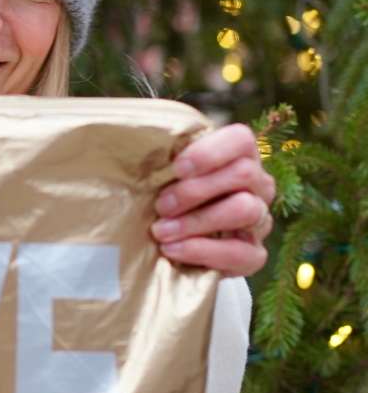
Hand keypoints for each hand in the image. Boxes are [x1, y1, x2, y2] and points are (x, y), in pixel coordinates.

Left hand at [150, 123, 274, 277]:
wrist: (172, 245)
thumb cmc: (167, 198)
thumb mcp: (162, 174)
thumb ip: (160, 156)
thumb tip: (132, 137)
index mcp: (238, 157)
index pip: (241, 140)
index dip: (210, 151)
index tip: (176, 168)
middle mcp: (258, 185)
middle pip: (244, 173)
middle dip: (196, 190)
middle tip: (161, 205)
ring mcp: (260, 220)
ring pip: (245, 209)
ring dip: (198, 221)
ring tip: (161, 231)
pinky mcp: (254, 255)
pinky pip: (241, 253)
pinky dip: (203, 251)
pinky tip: (173, 250)